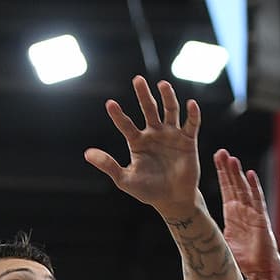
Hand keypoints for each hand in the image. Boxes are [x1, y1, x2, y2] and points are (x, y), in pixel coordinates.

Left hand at [85, 76, 201, 216]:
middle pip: (148, 109)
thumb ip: (108, 165)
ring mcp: (171, 135)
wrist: (172, 200)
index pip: (125, 124)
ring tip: (163, 84)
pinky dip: (192, 114)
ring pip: (170, 111)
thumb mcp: (125, 179)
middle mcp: (154, 134)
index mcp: (137, 142)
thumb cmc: (148, 191)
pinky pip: (191, 124)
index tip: (110, 104)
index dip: (118, 115)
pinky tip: (190, 104)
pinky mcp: (188, 141)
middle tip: (137, 80)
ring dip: (167, 97)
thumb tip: (87, 154)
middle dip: (143, 95)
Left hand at [214, 149, 279, 279]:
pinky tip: (250, 174)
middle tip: (221, 151)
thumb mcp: (223, 240)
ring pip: (244, 189)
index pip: (227, 189)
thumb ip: (213, 229)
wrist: (260, 271)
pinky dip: (253, 187)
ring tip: (232, 158)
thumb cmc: (243, 259)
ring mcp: (252, 213)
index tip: (216, 157)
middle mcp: (242, 210)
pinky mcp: (261, 220)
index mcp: (232, 214)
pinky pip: (257, 201)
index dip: (222, 173)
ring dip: (238, 173)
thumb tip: (193, 227)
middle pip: (234, 184)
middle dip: (228, 168)